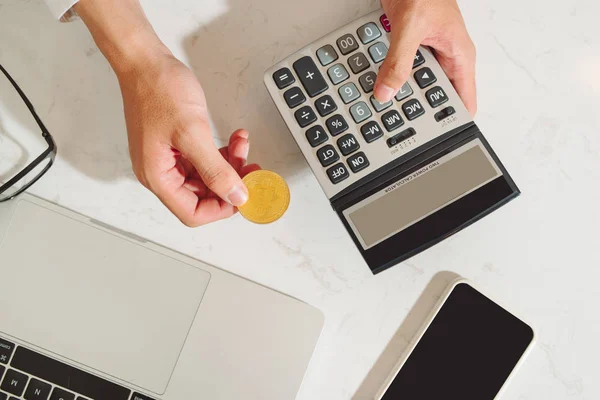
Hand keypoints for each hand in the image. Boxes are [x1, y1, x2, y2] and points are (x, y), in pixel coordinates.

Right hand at [76, 0, 258, 225]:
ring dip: (228, 165)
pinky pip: (203, 159)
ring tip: (242, 146)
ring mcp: (168, 159)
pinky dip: (221, 152)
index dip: (221, 208)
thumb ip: (215, 170)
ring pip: (206, 177)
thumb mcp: (193, 133)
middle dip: (229, 183)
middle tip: (250, 169)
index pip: (192, 213)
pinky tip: (233, 139)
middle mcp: (160, 172)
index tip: (244, 195)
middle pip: (202, 196)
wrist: (145, 61)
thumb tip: (235, 196)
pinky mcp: (176, 145)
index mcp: (157, 176)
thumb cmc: (158, 90)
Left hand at [376, 0, 476, 114]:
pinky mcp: (409, 49)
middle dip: (415, 110)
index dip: (450, 123)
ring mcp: (426, 55)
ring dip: (397, 92)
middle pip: (433, 98)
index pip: (462, 103)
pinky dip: (386, 75)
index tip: (432, 139)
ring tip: (380, 103)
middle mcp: (444, 60)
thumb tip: (386, 92)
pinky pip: (398, 70)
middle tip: (395, 123)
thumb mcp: (412, 26)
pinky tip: (373, 81)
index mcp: (459, 57)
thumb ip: (399, 61)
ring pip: (413, 85)